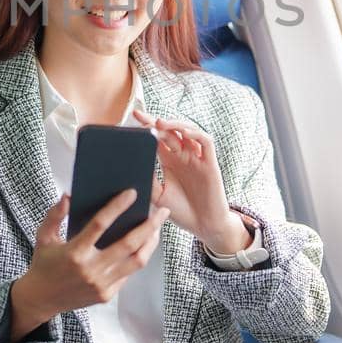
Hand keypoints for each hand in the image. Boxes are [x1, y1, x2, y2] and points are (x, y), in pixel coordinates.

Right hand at [11, 190, 169, 341]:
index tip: (132, 193)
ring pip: (136, 261)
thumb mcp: (43, 236)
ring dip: (150, 243)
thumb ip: (55, 215)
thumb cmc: (44, 263)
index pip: (100, 224)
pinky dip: (138, 257)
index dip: (117, 207)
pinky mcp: (107, 295)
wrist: (41, 299)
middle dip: (149, 225)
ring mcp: (101, 284)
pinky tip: (143, 245)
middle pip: (129, 244)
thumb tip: (69, 195)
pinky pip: (129, 274)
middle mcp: (90, 270)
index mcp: (74, 252)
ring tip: (157, 228)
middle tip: (162, 210)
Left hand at [132, 109, 252, 253]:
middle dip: (155, 122)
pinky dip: (196, 134)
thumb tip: (131, 163)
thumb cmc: (181, 211)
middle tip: (140, 116)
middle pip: (170, 131)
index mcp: (169, 161)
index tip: (132, 118)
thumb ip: (148, 178)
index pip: (157, 138)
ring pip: (188, 131)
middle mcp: (183, 156)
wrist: (203, 226)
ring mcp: (197, 158)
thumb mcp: (158, 195)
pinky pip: (206, 143)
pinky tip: (184, 133)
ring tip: (159, 123)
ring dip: (174, 124)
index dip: (146, 127)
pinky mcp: (210, 164)